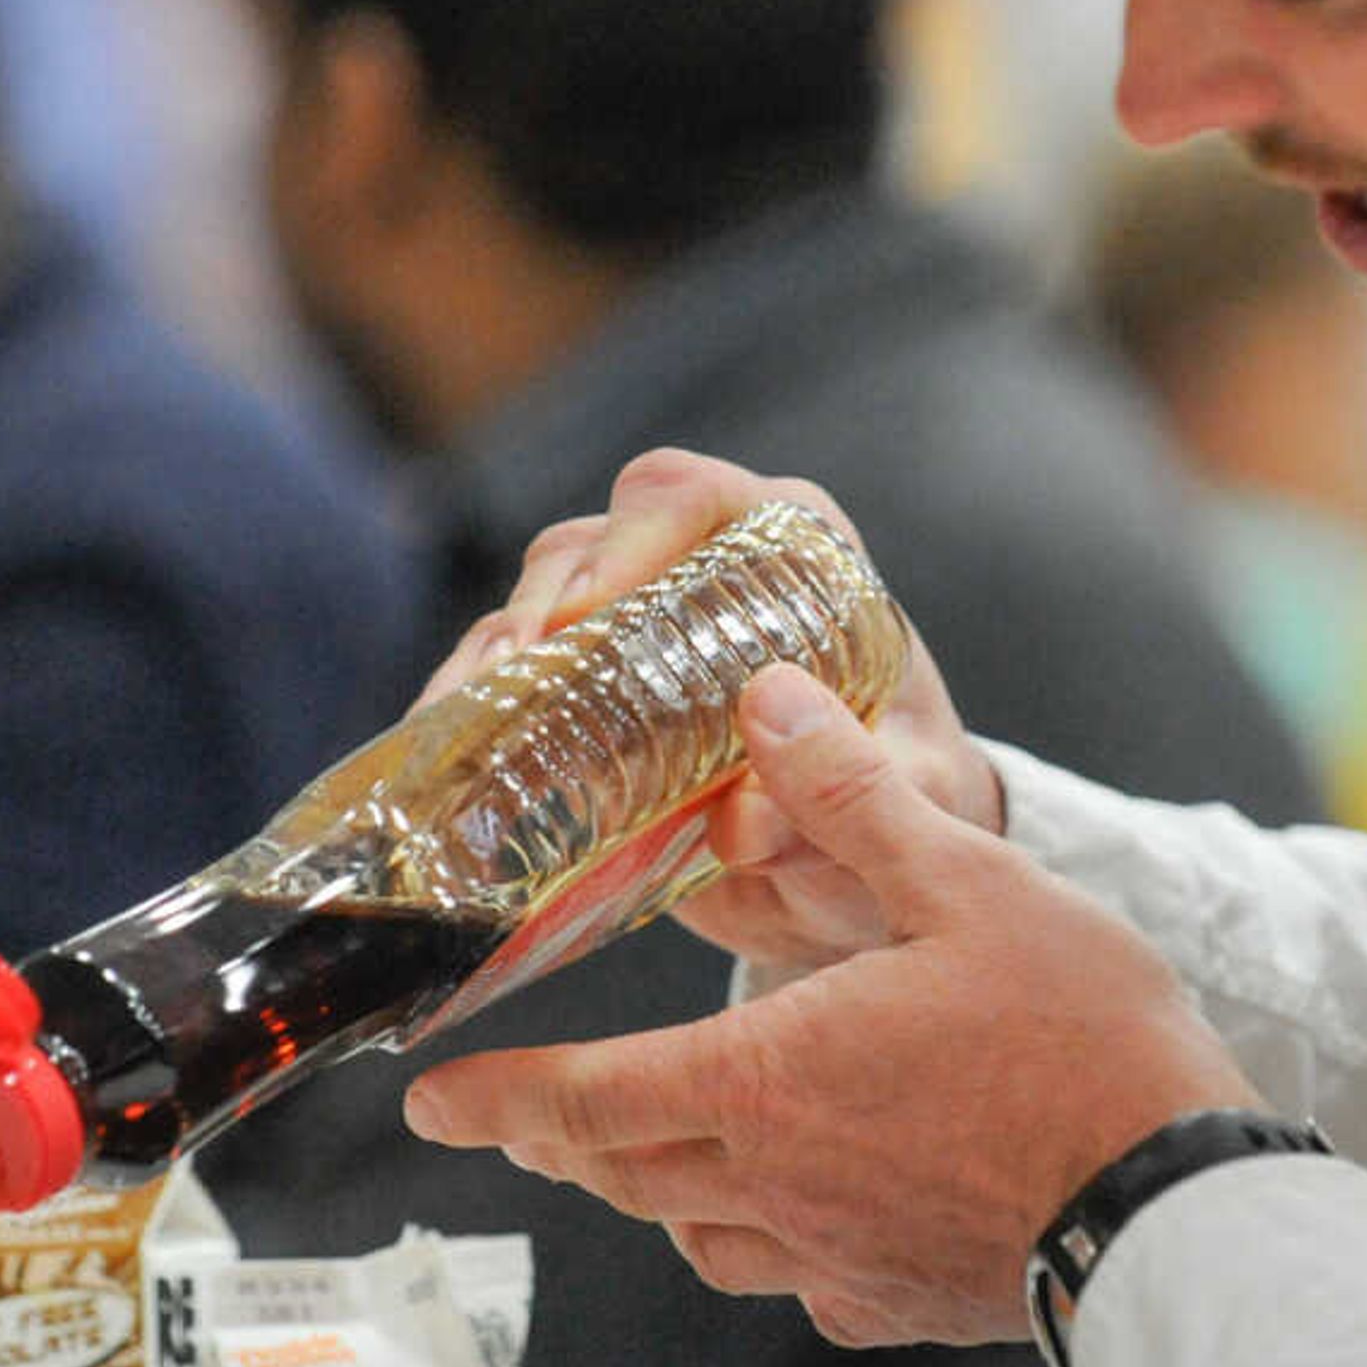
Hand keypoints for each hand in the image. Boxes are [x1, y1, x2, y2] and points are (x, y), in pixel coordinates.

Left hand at [402, 660, 1262, 1347]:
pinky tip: (808, 1218)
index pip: (584, 1097)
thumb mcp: (968, 886)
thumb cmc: (1080, 1045)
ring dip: (661, 1193)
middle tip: (526, 1117)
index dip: (494, 1097)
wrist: (1181, 1210)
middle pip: (625, 1172)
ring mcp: (837, 1262)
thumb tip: (766, 703)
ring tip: (659, 1153)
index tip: (429, 1101)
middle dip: (563, 1139)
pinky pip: (799, 1285)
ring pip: (704, 1236)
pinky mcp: (899, 1308)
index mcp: (766, 1080)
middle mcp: (777, 1186)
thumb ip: (852, 800)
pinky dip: (772, 1249)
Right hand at [420, 448, 1008, 989]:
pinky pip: (515, 681)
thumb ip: (849, 797)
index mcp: (795, 552)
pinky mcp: (594, 698)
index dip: (632, 538)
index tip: (591, 613)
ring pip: (534, 607)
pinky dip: (476, 711)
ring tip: (462, 726)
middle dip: (541, 607)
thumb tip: (744, 818)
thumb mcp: (910, 803)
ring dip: (492, 662)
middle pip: (590, 545)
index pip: (694, 497)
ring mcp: (638, 631)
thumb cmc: (916, 806)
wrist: (877, 870)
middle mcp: (703, 570)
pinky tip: (449, 755)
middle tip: (513, 684)